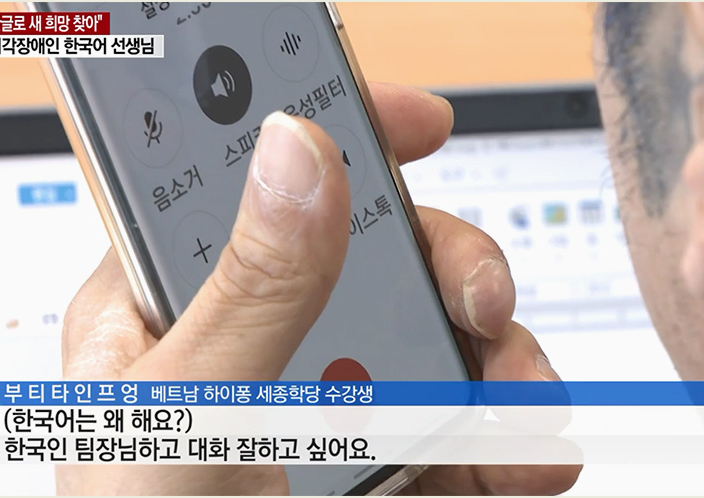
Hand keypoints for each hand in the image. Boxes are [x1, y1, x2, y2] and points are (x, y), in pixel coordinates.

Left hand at [59, 82, 579, 494]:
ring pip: (444, 333)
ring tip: (517, 403)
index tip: (419, 123)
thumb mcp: (184, 420)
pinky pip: (476, 419)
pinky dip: (520, 431)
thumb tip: (298, 157)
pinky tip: (527, 454)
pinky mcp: (400, 461)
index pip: (253, 186)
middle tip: (479, 299)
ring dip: (499, 357)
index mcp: (176, 312)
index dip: (334, 137)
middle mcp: (267, 347)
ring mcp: (343, 406)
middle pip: (379, 252)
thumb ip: (248, 293)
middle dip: (447, 263)